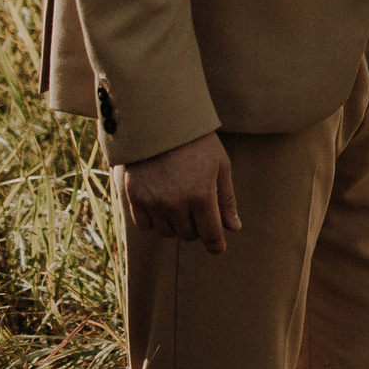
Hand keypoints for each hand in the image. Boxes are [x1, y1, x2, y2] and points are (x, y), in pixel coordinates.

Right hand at [116, 130, 239, 254]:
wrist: (161, 122)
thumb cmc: (198, 142)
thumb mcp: (220, 166)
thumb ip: (226, 199)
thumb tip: (234, 228)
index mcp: (202, 195)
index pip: (210, 234)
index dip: (216, 244)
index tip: (218, 247)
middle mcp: (176, 203)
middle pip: (188, 235)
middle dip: (197, 226)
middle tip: (199, 208)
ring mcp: (153, 202)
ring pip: (167, 232)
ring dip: (176, 224)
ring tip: (179, 201)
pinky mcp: (134, 198)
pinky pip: (145, 225)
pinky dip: (154, 220)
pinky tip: (160, 203)